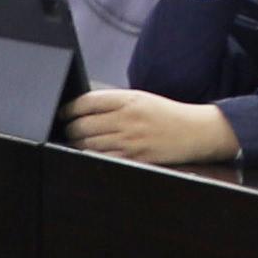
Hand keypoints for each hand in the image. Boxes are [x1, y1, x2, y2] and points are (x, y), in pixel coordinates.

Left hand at [66, 90, 237, 166]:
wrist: (193, 131)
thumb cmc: (165, 114)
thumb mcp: (140, 98)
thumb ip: (113, 102)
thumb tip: (82, 110)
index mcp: (127, 100)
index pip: (86, 102)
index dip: (69, 109)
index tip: (63, 113)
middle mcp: (126, 119)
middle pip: (83, 125)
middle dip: (71, 129)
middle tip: (69, 129)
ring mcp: (130, 141)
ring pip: (89, 144)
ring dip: (79, 144)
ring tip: (78, 142)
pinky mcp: (134, 158)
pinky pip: (103, 159)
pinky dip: (92, 156)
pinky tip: (92, 153)